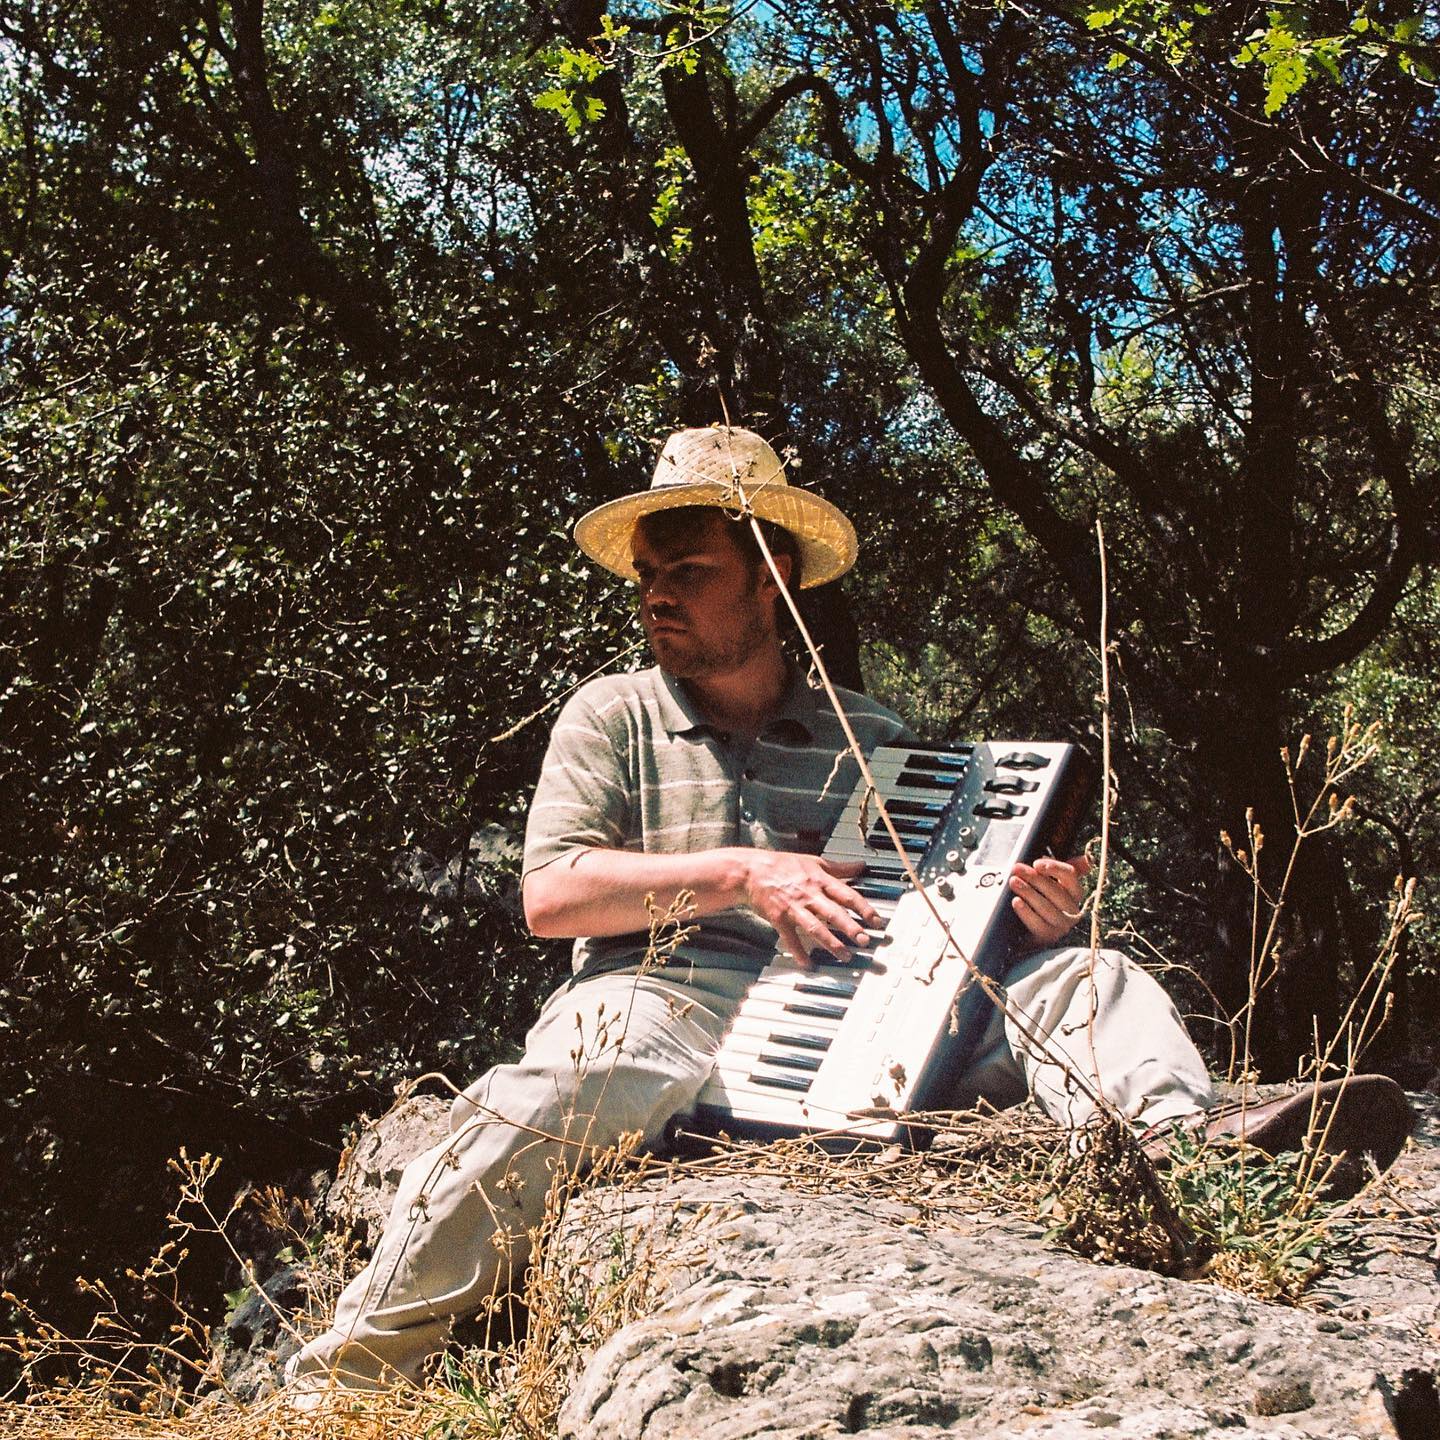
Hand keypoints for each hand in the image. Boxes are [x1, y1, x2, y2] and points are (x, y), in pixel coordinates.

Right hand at [741, 851, 880, 967]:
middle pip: (834, 913)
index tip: (877, 921)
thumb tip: (861, 866)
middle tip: (865, 941)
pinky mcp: (779, 918)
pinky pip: (791, 938)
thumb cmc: (783, 865)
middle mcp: (809, 894)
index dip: (864, 908)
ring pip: (815, 928)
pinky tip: (808, 964)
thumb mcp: (814, 861)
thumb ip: (839, 868)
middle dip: (850, 928)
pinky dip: (799, 952)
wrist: (751, 871)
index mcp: (819, 880)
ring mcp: (793, 907)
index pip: (847, 894)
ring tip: (845, 956)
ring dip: (831, 943)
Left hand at [1009, 854, 1091, 949]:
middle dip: (1034, 878)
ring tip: (1013, 882)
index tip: (1036, 863)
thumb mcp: (1051, 883)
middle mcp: (1072, 909)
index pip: (1071, 876)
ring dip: (1028, 892)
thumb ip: (1061, 870)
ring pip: (1046, 907)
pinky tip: (1016, 901)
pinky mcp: (1048, 936)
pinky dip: (1026, 912)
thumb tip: (1085, 860)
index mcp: (1075, 892)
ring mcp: (1062, 925)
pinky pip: (1037, 924)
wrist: (1027, 930)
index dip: (1054, 868)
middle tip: (1017, 869)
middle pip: (1056, 891)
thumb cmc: (1041, 900)